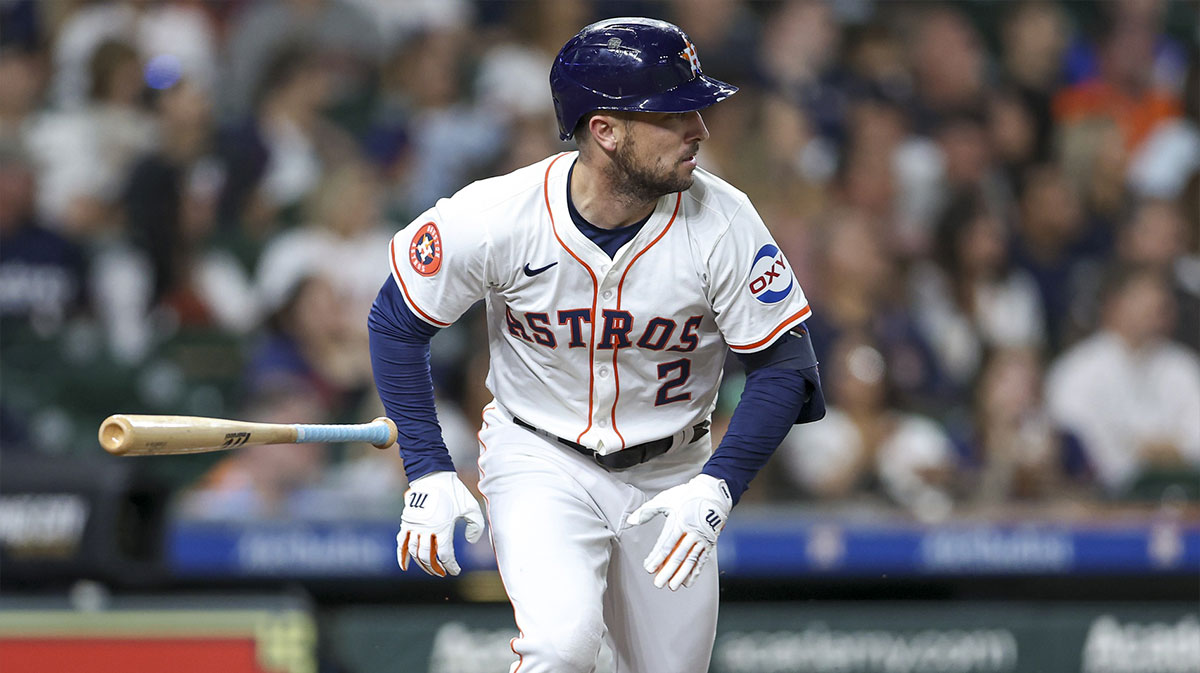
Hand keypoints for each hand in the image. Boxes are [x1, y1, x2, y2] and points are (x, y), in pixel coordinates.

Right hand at [397, 471, 484, 576]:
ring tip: (430, 570)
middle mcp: (426, 529)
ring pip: (415, 552)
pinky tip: (405, 567)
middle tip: (442, 572)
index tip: (455, 571)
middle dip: (435, 568)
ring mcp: (414, 526)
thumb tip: (470, 541)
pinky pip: (401, 543)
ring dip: (421, 565)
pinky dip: (402, 556)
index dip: (450, 566)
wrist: (433, 476)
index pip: (445, 555)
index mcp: (442, 527)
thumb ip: (476, 525)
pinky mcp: (406, 522)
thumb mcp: (471, 506)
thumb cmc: (454, 492)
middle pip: (428, 557)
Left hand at [626, 474, 731, 589]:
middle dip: (668, 571)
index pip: (666, 544)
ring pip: (690, 560)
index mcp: (679, 522)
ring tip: (672, 586)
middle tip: (658, 583)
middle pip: (678, 556)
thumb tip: (631, 521)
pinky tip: (688, 582)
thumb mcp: (666, 499)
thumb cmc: (686, 496)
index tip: (648, 568)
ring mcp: (702, 538)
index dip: (657, 558)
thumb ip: (647, 511)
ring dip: (681, 575)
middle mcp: (691, 532)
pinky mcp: (709, 543)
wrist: (713, 493)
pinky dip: (695, 572)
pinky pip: (702, 560)